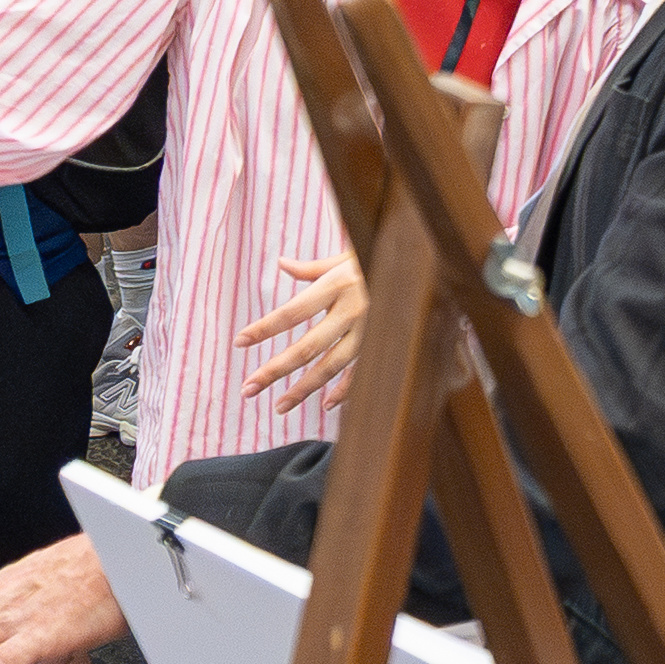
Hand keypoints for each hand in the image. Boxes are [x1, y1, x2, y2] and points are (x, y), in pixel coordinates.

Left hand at [222, 255, 368, 416]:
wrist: (424, 263)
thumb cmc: (379, 256)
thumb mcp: (345, 257)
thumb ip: (313, 268)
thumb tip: (282, 265)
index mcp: (337, 285)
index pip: (292, 312)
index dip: (265, 327)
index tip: (239, 341)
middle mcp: (351, 310)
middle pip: (307, 346)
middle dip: (275, 370)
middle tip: (248, 388)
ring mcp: (369, 330)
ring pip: (331, 366)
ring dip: (304, 388)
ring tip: (279, 406)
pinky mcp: (384, 342)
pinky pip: (361, 371)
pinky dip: (344, 389)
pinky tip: (325, 405)